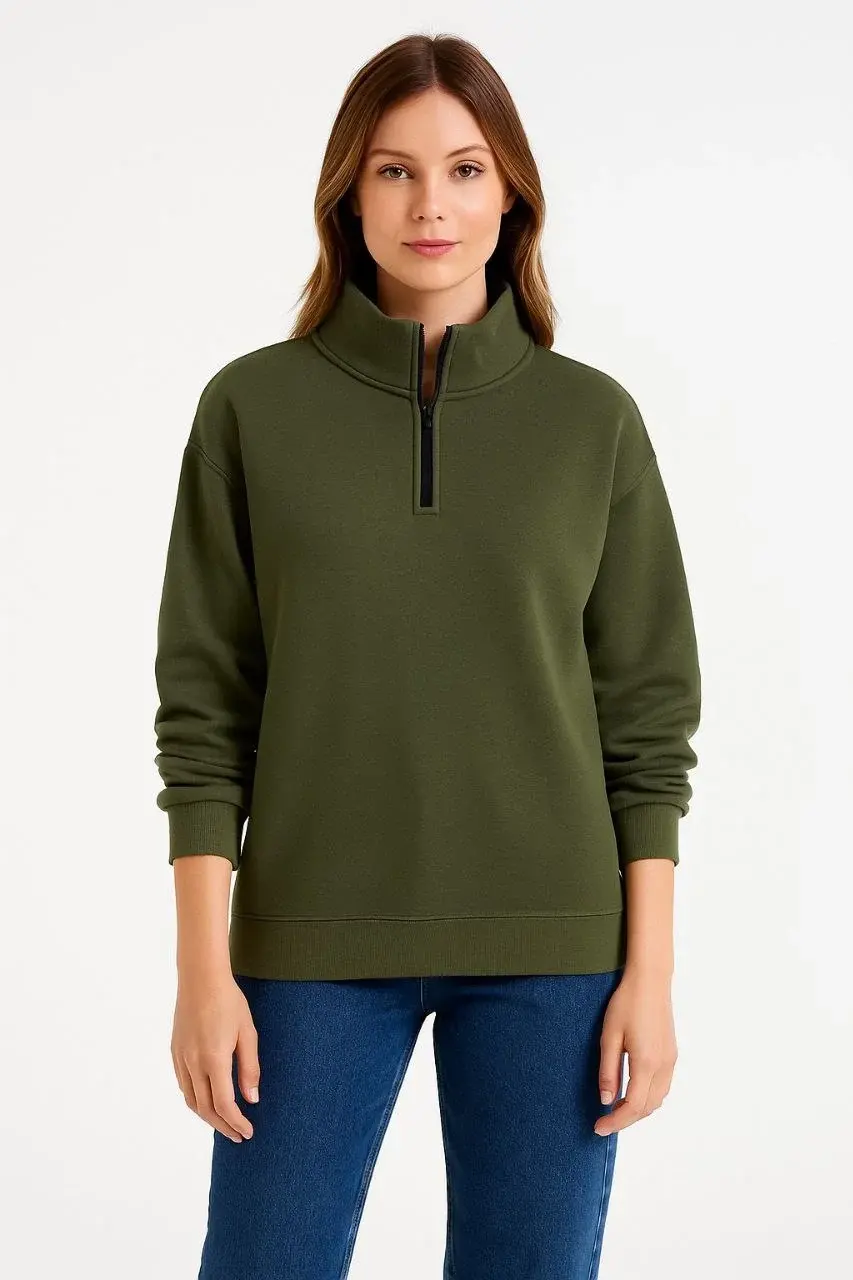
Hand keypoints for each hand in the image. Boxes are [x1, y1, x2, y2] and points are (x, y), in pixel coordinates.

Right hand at [171, 970, 259, 1141]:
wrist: (200, 978)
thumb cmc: (229, 1002)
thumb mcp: (247, 1033)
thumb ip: (249, 1068)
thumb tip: (251, 1099)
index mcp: (214, 1060)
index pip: (224, 1105)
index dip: (236, 1122)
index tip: (248, 1131)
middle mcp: (193, 1063)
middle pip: (205, 1109)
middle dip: (223, 1126)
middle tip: (238, 1135)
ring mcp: (181, 1058)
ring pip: (191, 1100)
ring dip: (207, 1117)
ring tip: (224, 1123)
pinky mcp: (175, 1052)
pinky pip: (184, 1085)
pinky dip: (195, 1099)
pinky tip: (207, 1100)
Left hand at [594, 966, 676, 1135]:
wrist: (650, 981)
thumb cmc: (626, 1004)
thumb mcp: (609, 1036)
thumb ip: (608, 1071)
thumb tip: (606, 1101)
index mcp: (646, 1063)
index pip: (633, 1106)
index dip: (616, 1122)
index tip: (598, 1128)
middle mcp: (663, 1066)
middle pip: (648, 1108)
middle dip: (626, 1119)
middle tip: (604, 1122)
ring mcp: (671, 1060)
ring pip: (658, 1099)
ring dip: (639, 1110)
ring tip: (616, 1110)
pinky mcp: (672, 1054)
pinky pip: (663, 1086)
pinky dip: (648, 1097)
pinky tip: (633, 1092)